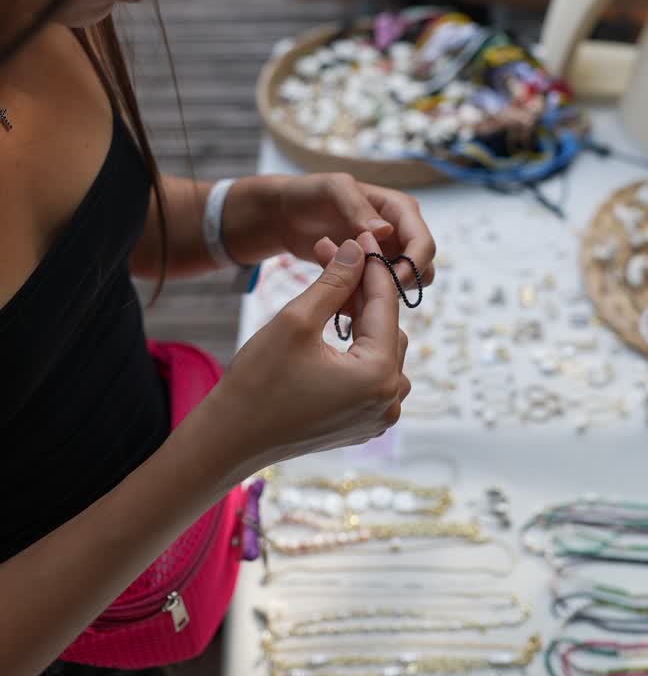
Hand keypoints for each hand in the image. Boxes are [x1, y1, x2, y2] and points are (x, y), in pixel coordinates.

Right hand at [208, 233, 409, 484]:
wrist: (229, 439)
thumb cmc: (257, 381)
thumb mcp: (297, 321)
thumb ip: (334, 282)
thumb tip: (360, 249)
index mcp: (379, 376)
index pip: (385, 304)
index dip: (372, 265)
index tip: (362, 236)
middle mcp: (389, 400)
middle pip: (386, 326)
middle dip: (361, 290)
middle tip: (336, 257)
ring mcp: (378, 416)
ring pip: (382, 348)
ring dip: (360, 318)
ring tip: (331, 290)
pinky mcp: (363, 422)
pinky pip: (371, 373)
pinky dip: (357, 346)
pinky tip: (333, 324)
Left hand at [274, 173, 435, 293]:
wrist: (286, 214)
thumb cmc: (310, 193)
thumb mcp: (332, 189)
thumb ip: (357, 207)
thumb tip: (387, 231)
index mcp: (400, 210)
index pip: (424, 246)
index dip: (410, 268)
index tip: (383, 282)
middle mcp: (399, 233)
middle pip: (420, 272)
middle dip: (392, 285)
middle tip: (355, 286)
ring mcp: (385, 255)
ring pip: (399, 288)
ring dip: (370, 293)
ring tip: (335, 282)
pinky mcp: (368, 273)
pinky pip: (375, 295)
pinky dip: (357, 299)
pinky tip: (331, 290)